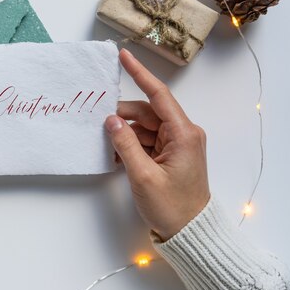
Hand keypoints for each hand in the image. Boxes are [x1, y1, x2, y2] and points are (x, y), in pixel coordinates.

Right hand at [105, 49, 209, 240]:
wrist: (190, 233)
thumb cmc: (172, 206)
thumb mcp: (143, 176)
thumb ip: (125, 144)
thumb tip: (111, 120)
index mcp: (184, 133)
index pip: (158, 95)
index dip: (139, 73)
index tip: (124, 55)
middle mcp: (183, 133)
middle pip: (147, 112)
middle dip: (123, 116)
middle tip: (98, 121)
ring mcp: (177, 144)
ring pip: (144, 127)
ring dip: (125, 134)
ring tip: (106, 144)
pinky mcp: (170, 155)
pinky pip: (147, 141)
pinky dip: (131, 146)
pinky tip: (116, 155)